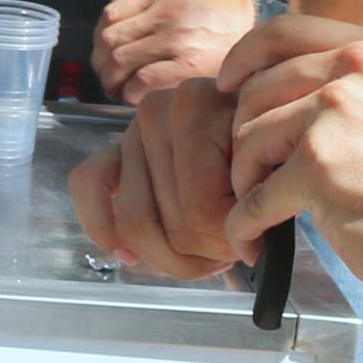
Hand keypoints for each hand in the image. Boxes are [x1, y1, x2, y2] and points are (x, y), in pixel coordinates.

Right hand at [68, 78, 247, 279]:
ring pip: (134, 222)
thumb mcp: (274, 158)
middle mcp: (156, 112)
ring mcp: (131, 133)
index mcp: (199, 106)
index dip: (229, 239)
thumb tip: (247, 247)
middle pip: (173, 222)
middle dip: (204, 251)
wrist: (253, 115)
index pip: (203, 207)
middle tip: (231, 250)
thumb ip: (260, 193)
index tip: (255, 239)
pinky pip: (88, 186)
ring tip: (206, 253)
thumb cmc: (265, 143)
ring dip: (172, 256)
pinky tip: (125, 253)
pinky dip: (101, 226)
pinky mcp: (113, 152)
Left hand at [95, 0, 260, 98]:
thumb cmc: (223, 17)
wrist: (261, 27)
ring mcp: (175, 41)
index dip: (98, 41)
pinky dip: (131, 93)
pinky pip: (141, 82)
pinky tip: (137, 98)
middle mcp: (165, 16)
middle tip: (110, 80)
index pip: (109, 17)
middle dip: (102, 66)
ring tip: (121, 92)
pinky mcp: (187, 68)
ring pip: (119, 63)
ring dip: (113, 83)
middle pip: (110, 43)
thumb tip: (117, 35)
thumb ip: (152, 9)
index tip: (103, 55)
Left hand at [219, 17, 362, 305]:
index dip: (244, 58)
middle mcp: (356, 69)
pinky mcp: (320, 167)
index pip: (283, 31)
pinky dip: (245, 223)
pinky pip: (256, 197)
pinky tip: (254, 240)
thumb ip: (360, 85)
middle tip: (250, 178)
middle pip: (256, 91)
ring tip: (257, 213)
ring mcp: (336, 115)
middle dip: (243, 139)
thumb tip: (296, 89)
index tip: (227, 85)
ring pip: (249, 141)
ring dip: (243, 184)